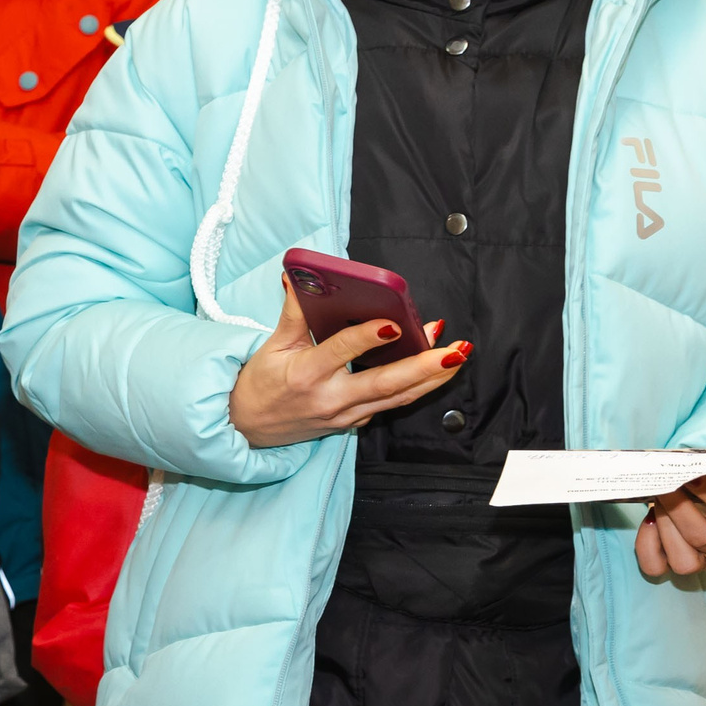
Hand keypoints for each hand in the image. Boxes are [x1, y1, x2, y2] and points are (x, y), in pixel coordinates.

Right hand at [228, 278, 467, 448]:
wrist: (247, 428)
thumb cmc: (259, 384)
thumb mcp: (272, 346)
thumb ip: (294, 312)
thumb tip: (299, 277)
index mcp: (305, 375)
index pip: (340, 352)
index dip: (367, 337)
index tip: (393, 323)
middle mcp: (330, 399)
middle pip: (385, 384)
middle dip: (424, 367)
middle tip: (454, 351)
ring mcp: (345, 415)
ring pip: (397, 398)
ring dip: (432, 378)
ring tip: (457, 356)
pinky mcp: (353, 422)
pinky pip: (390, 404)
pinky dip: (415, 387)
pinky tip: (435, 370)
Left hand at [637, 475, 705, 577]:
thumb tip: (694, 461)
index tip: (692, 474)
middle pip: (702, 537)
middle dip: (678, 507)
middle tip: (666, 485)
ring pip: (682, 559)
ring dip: (664, 526)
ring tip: (658, 501)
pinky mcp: (678, 567)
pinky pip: (655, 566)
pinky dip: (646, 543)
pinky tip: (649, 521)